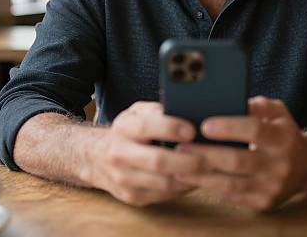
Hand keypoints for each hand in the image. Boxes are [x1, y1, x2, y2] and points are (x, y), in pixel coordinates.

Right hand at [85, 101, 204, 205]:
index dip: (171, 128)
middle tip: (210, 156)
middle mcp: (120, 154)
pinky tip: (196, 180)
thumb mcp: (136, 112)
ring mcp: (124, 178)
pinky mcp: (131, 196)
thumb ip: (156, 110)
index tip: (192, 130)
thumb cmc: (127, 130)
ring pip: (162, 183)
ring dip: (189, 178)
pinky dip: (183, 188)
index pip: (146, 127)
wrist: (96, 157)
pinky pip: (163, 196)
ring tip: (209, 170)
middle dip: (187, 160)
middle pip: (157, 160)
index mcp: (124, 128)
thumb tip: (183, 109)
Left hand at [174, 96, 306, 209]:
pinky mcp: (263, 203)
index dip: (229, 128)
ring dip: (202, 175)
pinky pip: (232, 197)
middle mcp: (279, 164)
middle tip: (181, 146)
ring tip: (179, 164)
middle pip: (238, 160)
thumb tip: (228, 101)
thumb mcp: (277, 111)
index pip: (255, 131)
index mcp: (283, 137)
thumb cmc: (283, 131)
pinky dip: (210, 187)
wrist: (306, 166)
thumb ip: (256, 104)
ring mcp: (271, 187)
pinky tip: (192, 178)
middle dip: (206, 153)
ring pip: (231, 184)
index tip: (204, 125)